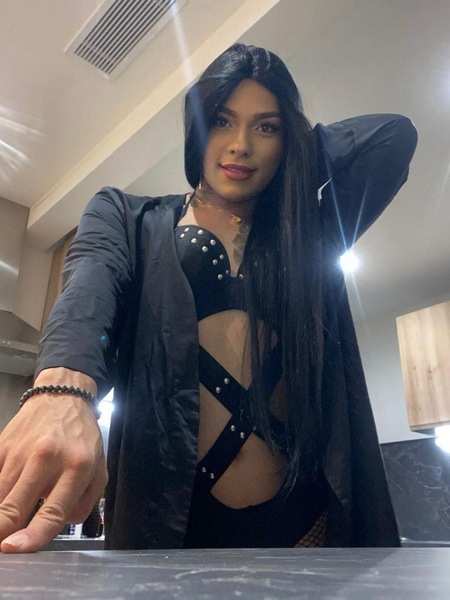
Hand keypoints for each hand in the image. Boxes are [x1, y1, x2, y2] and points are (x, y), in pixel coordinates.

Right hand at [0, 391, 107, 552]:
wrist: (62, 398)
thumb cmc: (82, 437)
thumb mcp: (99, 468)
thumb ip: (85, 502)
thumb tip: (59, 526)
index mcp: (77, 467)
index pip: (53, 511)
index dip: (32, 537)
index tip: (14, 550)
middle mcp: (47, 458)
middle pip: (14, 507)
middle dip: (3, 531)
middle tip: (2, 544)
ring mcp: (21, 451)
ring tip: (4, 522)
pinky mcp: (2, 445)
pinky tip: (5, 496)